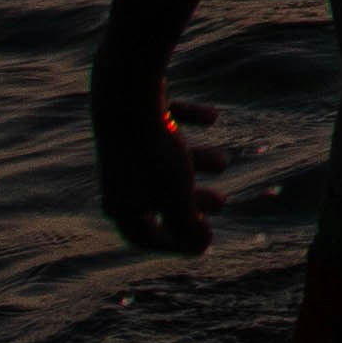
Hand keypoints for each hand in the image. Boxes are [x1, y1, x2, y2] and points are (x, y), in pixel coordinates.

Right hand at [91, 72, 212, 255]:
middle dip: (191, 203)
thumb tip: (200, 248)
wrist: (128, 93)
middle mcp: (118, 178)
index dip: (174, 244)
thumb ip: (187, 223)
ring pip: (163, 161)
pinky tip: (212, 117)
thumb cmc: (154, 153)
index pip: (144, 236)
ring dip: (196, 162)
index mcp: (120, 205)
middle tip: (221, 204)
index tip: (200, 245)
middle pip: (157, 199)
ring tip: (223, 162)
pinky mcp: (135, 114)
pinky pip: (165, 120)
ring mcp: (125, 146)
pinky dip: (188, 119)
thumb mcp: (176, 194)